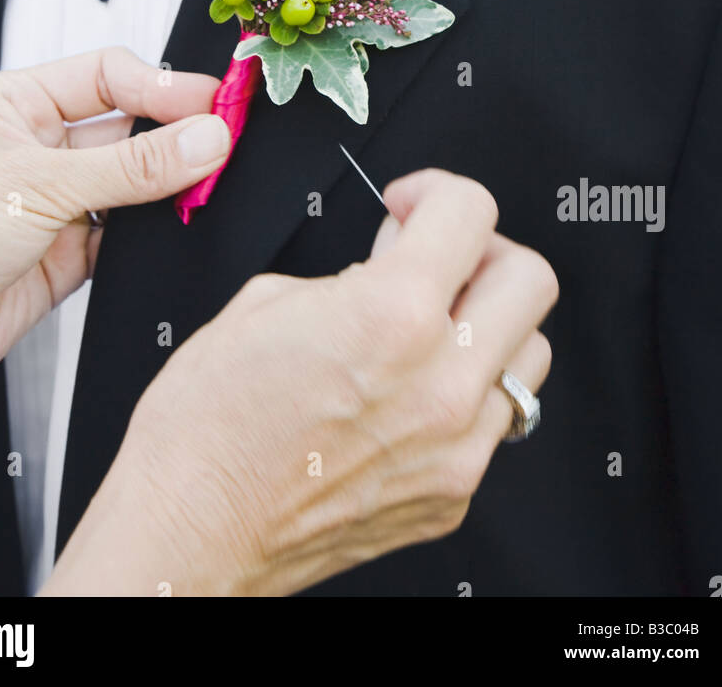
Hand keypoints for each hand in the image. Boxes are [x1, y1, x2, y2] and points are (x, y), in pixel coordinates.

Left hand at [0, 48, 229, 416]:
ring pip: (133, 184)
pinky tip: (170, 230)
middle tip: (223, 141)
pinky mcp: (67, 255)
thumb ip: (131, 167)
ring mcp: (54, 203)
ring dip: (167, 188)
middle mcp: (38, 150)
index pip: (108, 76)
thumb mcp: (40, 184)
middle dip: (175, 136)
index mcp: (17, 105)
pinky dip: (153, 236)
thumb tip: (202, 139)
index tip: (212, 101)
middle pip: (128, 129)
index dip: (163, 86)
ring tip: (203, 186)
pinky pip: (128, 236)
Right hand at [45, 168, 556, 596]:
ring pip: (529, 354)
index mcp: (391, 314)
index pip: (472, 212)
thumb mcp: (265, 301)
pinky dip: (464, 394)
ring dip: (489, 326)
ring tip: (430, 331)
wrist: (190, 529)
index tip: (413, 206)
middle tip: (437, 260)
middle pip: (531, 279)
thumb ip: (351, 272)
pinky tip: (408, 392)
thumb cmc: (207, 425)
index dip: (436, 192)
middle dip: (483, 252)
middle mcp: (441, 381)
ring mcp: (456, 446)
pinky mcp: (453, 494)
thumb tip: (393, 262)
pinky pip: (494, 422)